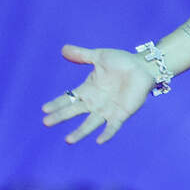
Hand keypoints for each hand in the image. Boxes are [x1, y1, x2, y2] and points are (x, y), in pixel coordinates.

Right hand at [41, 44, 155, 143]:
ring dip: (80, 132)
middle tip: (47, 122)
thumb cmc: (122, 62)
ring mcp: (107, 109)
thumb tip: (63, 49)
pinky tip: (99, 140)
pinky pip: (112, 126)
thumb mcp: (100, 56)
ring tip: (68, 140)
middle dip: (61, 116)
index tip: (45, 109)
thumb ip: (82, 55)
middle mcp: (94, 102)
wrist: (144, 67)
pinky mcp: (121, 114)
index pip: (68, 98)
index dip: (57, 103)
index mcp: (87, 89)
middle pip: (74, 111)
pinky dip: (107, 133)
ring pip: (90, 123)